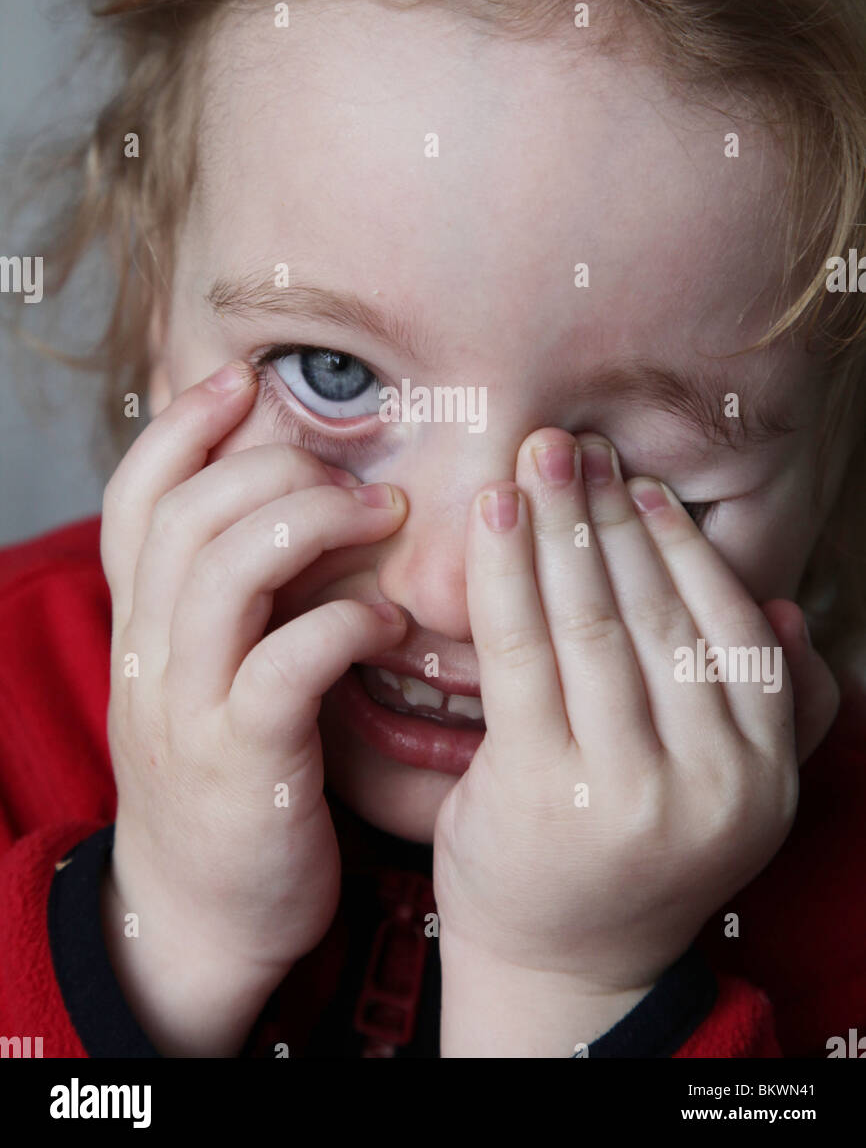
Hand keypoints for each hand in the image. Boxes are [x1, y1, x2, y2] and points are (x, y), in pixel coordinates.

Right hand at [100, 361, 407, 1053]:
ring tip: (384, 518)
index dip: (182, 428)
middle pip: (187, 514)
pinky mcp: (243, 762)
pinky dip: (343, 621)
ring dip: (312, 522)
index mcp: (143, 624)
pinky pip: (283, 665)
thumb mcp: (204, 673)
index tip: (243, 381)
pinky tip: (389, 616)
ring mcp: (188, 709)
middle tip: (357, 476)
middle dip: (275, 466)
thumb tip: (290, 501)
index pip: (134, 498)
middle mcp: (150, 654)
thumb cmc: (229, 774)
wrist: (201, 913)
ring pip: (223, 571)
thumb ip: (230, 594)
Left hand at [433, 429, 837, 1036]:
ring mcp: (625, 790)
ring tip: (535, 457)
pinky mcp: (539, 789)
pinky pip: (519, 651)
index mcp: (762, 770)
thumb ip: (770, 711)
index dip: (677, 543)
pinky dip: (505, 569)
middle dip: (605, 514)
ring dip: (557, 524)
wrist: (555, 963)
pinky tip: (492, 510)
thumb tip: (786, 613)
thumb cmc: (628, 854)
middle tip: (569, 443)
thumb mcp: (724, 791)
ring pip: (590, 621)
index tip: (634, 484)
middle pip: (655, 611)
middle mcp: (709, 782)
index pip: (726, 624)